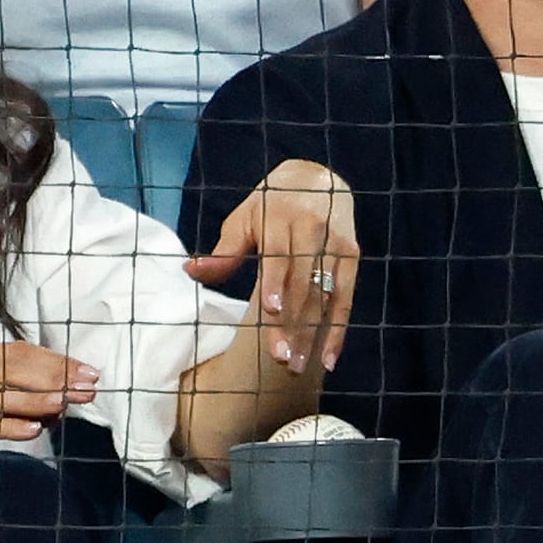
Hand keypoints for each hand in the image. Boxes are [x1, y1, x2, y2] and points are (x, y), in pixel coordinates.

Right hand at [0, 342, 98, 464]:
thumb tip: (36, 403)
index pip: (20, 353)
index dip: (55, 360)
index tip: (86, 369)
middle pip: (18, 368)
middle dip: (58, 375)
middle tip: (91, 384)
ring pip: (4, 393)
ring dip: (41, 398)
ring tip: (72, 403)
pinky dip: (8, 425)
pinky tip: (34, 429)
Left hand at [187, 158, 358, 373]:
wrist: (318, 176)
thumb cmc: (271, 203)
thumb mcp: (244, 218)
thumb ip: (224, 251)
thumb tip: (190, 270)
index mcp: (281, 217)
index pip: (279, 256)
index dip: (276, 284)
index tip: (271, 311)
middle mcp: (313, 230)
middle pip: (303, 283)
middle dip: (293, 323)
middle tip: (280, 359)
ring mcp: (336, 244)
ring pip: (325, 295)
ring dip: (313, 334)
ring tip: (298, 366)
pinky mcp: (352, 256)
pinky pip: (347, 298)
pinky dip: (338, 330)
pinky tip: (328, 358)